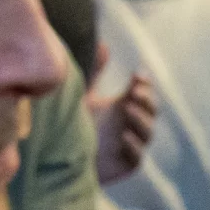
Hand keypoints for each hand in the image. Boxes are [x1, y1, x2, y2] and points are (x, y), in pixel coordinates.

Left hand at [85, 46, 155, 186]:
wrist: (59, 162)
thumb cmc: (74, 126)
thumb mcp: (83, 96)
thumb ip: (94, 73)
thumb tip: (102, 44)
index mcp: (125, 107)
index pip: (143, 94)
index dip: (144, 85)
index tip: (137, 76)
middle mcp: (131, 126)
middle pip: (151, 112)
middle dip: (146, 100)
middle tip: (135, 91)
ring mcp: (130, 146)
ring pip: (146, 133)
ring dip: (140, 120)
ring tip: (127, 108)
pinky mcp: (125, 165)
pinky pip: (136, 157)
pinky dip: (133, 147)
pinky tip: (124, 137)